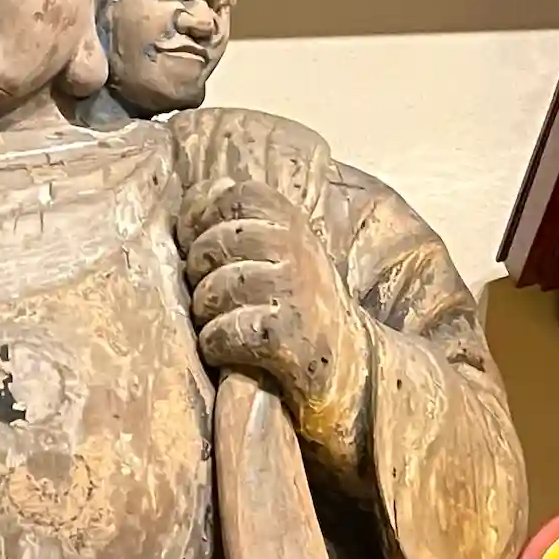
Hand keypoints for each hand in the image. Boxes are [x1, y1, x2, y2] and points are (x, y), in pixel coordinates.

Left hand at [180, 180, 369, 470]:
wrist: (357, 368)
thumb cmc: (302, 306)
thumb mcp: (281, 250)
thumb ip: (241, 218)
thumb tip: (206, 189)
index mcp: (291, 222)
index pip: (232, 196)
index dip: (202, 219)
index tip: (201, 247)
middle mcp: (297, 250)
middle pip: (213, 246)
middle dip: (200, 276)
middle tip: (217, 299)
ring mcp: (296, 293)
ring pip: (214, 291)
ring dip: (208, 316)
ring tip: (225, 327)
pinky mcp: (291, 340)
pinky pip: (226, 332)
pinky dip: (218, 346)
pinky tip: (232, 354)